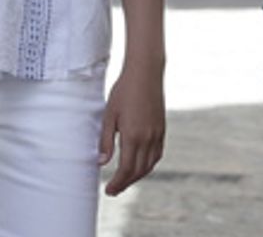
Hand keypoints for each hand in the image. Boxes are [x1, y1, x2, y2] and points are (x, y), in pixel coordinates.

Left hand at [99, 61, 164, 194]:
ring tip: (125, 181)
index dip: (117, 183)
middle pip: (138, 171)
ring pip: (149, 165)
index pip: (126, 169)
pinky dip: (148, 165)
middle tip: (114, 190)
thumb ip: (105, 140)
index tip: (108, 190)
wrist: (145, 72)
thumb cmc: (123, 91)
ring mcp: (157, 134)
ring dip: (137, 176)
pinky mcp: (162, 128)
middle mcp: (148, 138)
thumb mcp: (109, 115)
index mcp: (133, 136)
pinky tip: (140, 165)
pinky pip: (157, 154)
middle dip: (125, 183)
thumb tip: (101, 163)